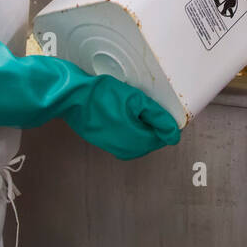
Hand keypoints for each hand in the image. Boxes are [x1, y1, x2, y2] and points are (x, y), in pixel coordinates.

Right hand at [63, 74, 180, 159]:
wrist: (72, 99)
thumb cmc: (102, 96)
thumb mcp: (136, 100)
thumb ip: (158, 117)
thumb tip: (174, 134)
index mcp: (139, 142)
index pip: (165, 135)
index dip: (164, 119)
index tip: (155, 105)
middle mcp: (129, 151)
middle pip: (152, 137)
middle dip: (152, 122)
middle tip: (141, 102)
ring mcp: (117, 149)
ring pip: (140, 137)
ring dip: (140, 123)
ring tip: (130, 106)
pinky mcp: (108, 144)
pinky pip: (127, 138)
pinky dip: (129, 126)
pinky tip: (121, 112)